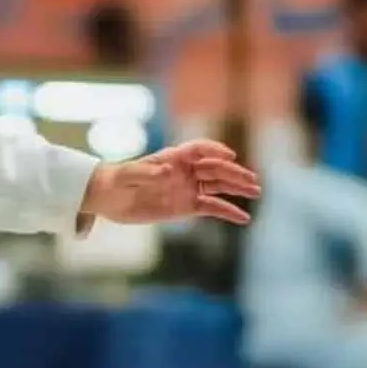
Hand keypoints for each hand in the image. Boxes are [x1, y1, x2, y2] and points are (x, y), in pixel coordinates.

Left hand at [81, 139, 260, 225]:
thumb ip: (146, 173)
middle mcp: (185, 170)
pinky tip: (243, 218)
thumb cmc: (117, 181)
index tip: (229, 154)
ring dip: (237, 187)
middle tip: (251, 180)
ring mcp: (188, 188)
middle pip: (214, 168)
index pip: (199, 149)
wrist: (111, 200)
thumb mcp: (127, 176)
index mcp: (172, 157)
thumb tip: (168, 172)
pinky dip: (228, 211)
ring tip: (255, 191)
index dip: (214, 149)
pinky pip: (212, 207)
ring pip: (218, 185)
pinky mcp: (188, 206)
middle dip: (233, 172)